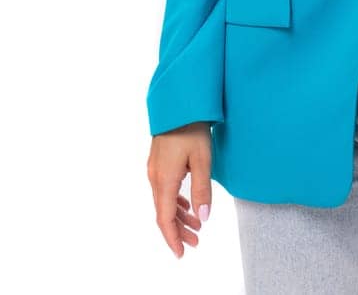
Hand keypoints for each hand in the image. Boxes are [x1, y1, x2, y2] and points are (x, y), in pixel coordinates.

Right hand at [148, 122, 211, 258]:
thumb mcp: (203, 160)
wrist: (179, 105)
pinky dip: (175, 202)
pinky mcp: (159, 163)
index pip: (164, 218)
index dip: (172, 238)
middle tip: (196, 242)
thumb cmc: (192, 129)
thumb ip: (202, 190)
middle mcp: (155, 177)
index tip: (181, 253)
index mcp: (164, 180)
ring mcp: (155, 170)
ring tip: (196, 227)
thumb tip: (203, 218)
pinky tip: (187, 206)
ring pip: (164, 202)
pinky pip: (164, 190)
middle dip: (179, 230)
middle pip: (163, 213)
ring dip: (178, 216)